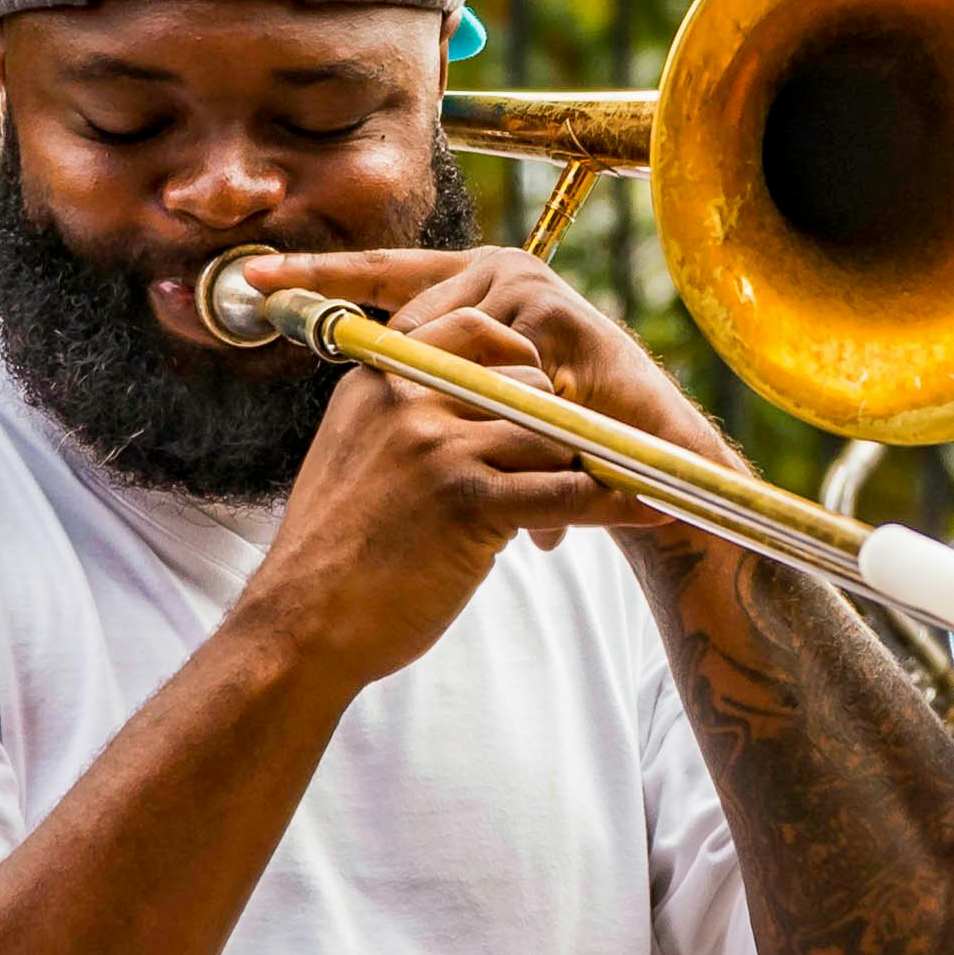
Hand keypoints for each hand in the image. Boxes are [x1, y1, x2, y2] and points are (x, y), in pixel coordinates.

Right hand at [225, 247, 642, 693]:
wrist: (300, 624)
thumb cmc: (335, 550)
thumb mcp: (354, 452)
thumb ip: (404, 413)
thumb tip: (478, 392)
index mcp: (381, 380)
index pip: (474, 329)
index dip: (523, 357)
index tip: (545, 389)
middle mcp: (410, 400)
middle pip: (526, 383)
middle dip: (556, 424)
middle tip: (571, 462)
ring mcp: (439, 448)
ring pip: (550, 436)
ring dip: (579, 470)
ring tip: (609, 494)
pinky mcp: (468, 503)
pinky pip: (565, 492)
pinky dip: (616, 503)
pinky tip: (652, 510)